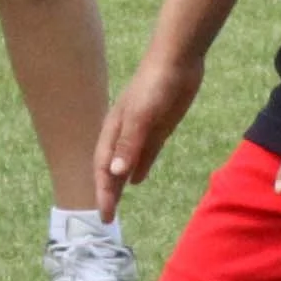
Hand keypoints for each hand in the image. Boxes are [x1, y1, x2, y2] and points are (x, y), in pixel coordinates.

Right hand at [95, 52, 202, 218]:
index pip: (103, 169)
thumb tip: (115, 174)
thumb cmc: (155, 85)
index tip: (105, 216)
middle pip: (111, 169)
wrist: (178, 60)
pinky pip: (145, 155)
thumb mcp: (141, 116)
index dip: (103, 192)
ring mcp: (141, 132)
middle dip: (107, 193)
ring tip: (116, 203)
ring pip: (126, 164)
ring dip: (120, 183)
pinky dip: (139, 169)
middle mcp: (123, 134)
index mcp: (114, 130)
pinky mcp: (158, 129)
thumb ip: (129, 145)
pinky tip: (138, 181)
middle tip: (107, 219)